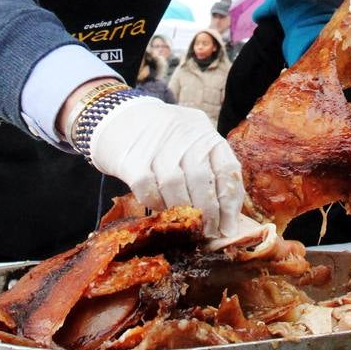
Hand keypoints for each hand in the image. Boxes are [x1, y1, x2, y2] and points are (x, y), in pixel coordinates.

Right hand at [89, 96, 243, 237]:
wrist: (119, 117)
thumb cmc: (163, 137)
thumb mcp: (192, 139)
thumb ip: (209, 166)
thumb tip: (227, 213)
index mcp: (204, 131)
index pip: (227, 169)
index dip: (231, 202)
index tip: (229, 226)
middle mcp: (183, 135)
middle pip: (202, 179)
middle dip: (209, 213)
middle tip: (209, 231)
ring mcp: (157, 145)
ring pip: (175, 185)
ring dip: (183, 210)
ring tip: (186, 223)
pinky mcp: (132, 158)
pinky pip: (148, 189)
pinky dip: (156, 203)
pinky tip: (161, 207)